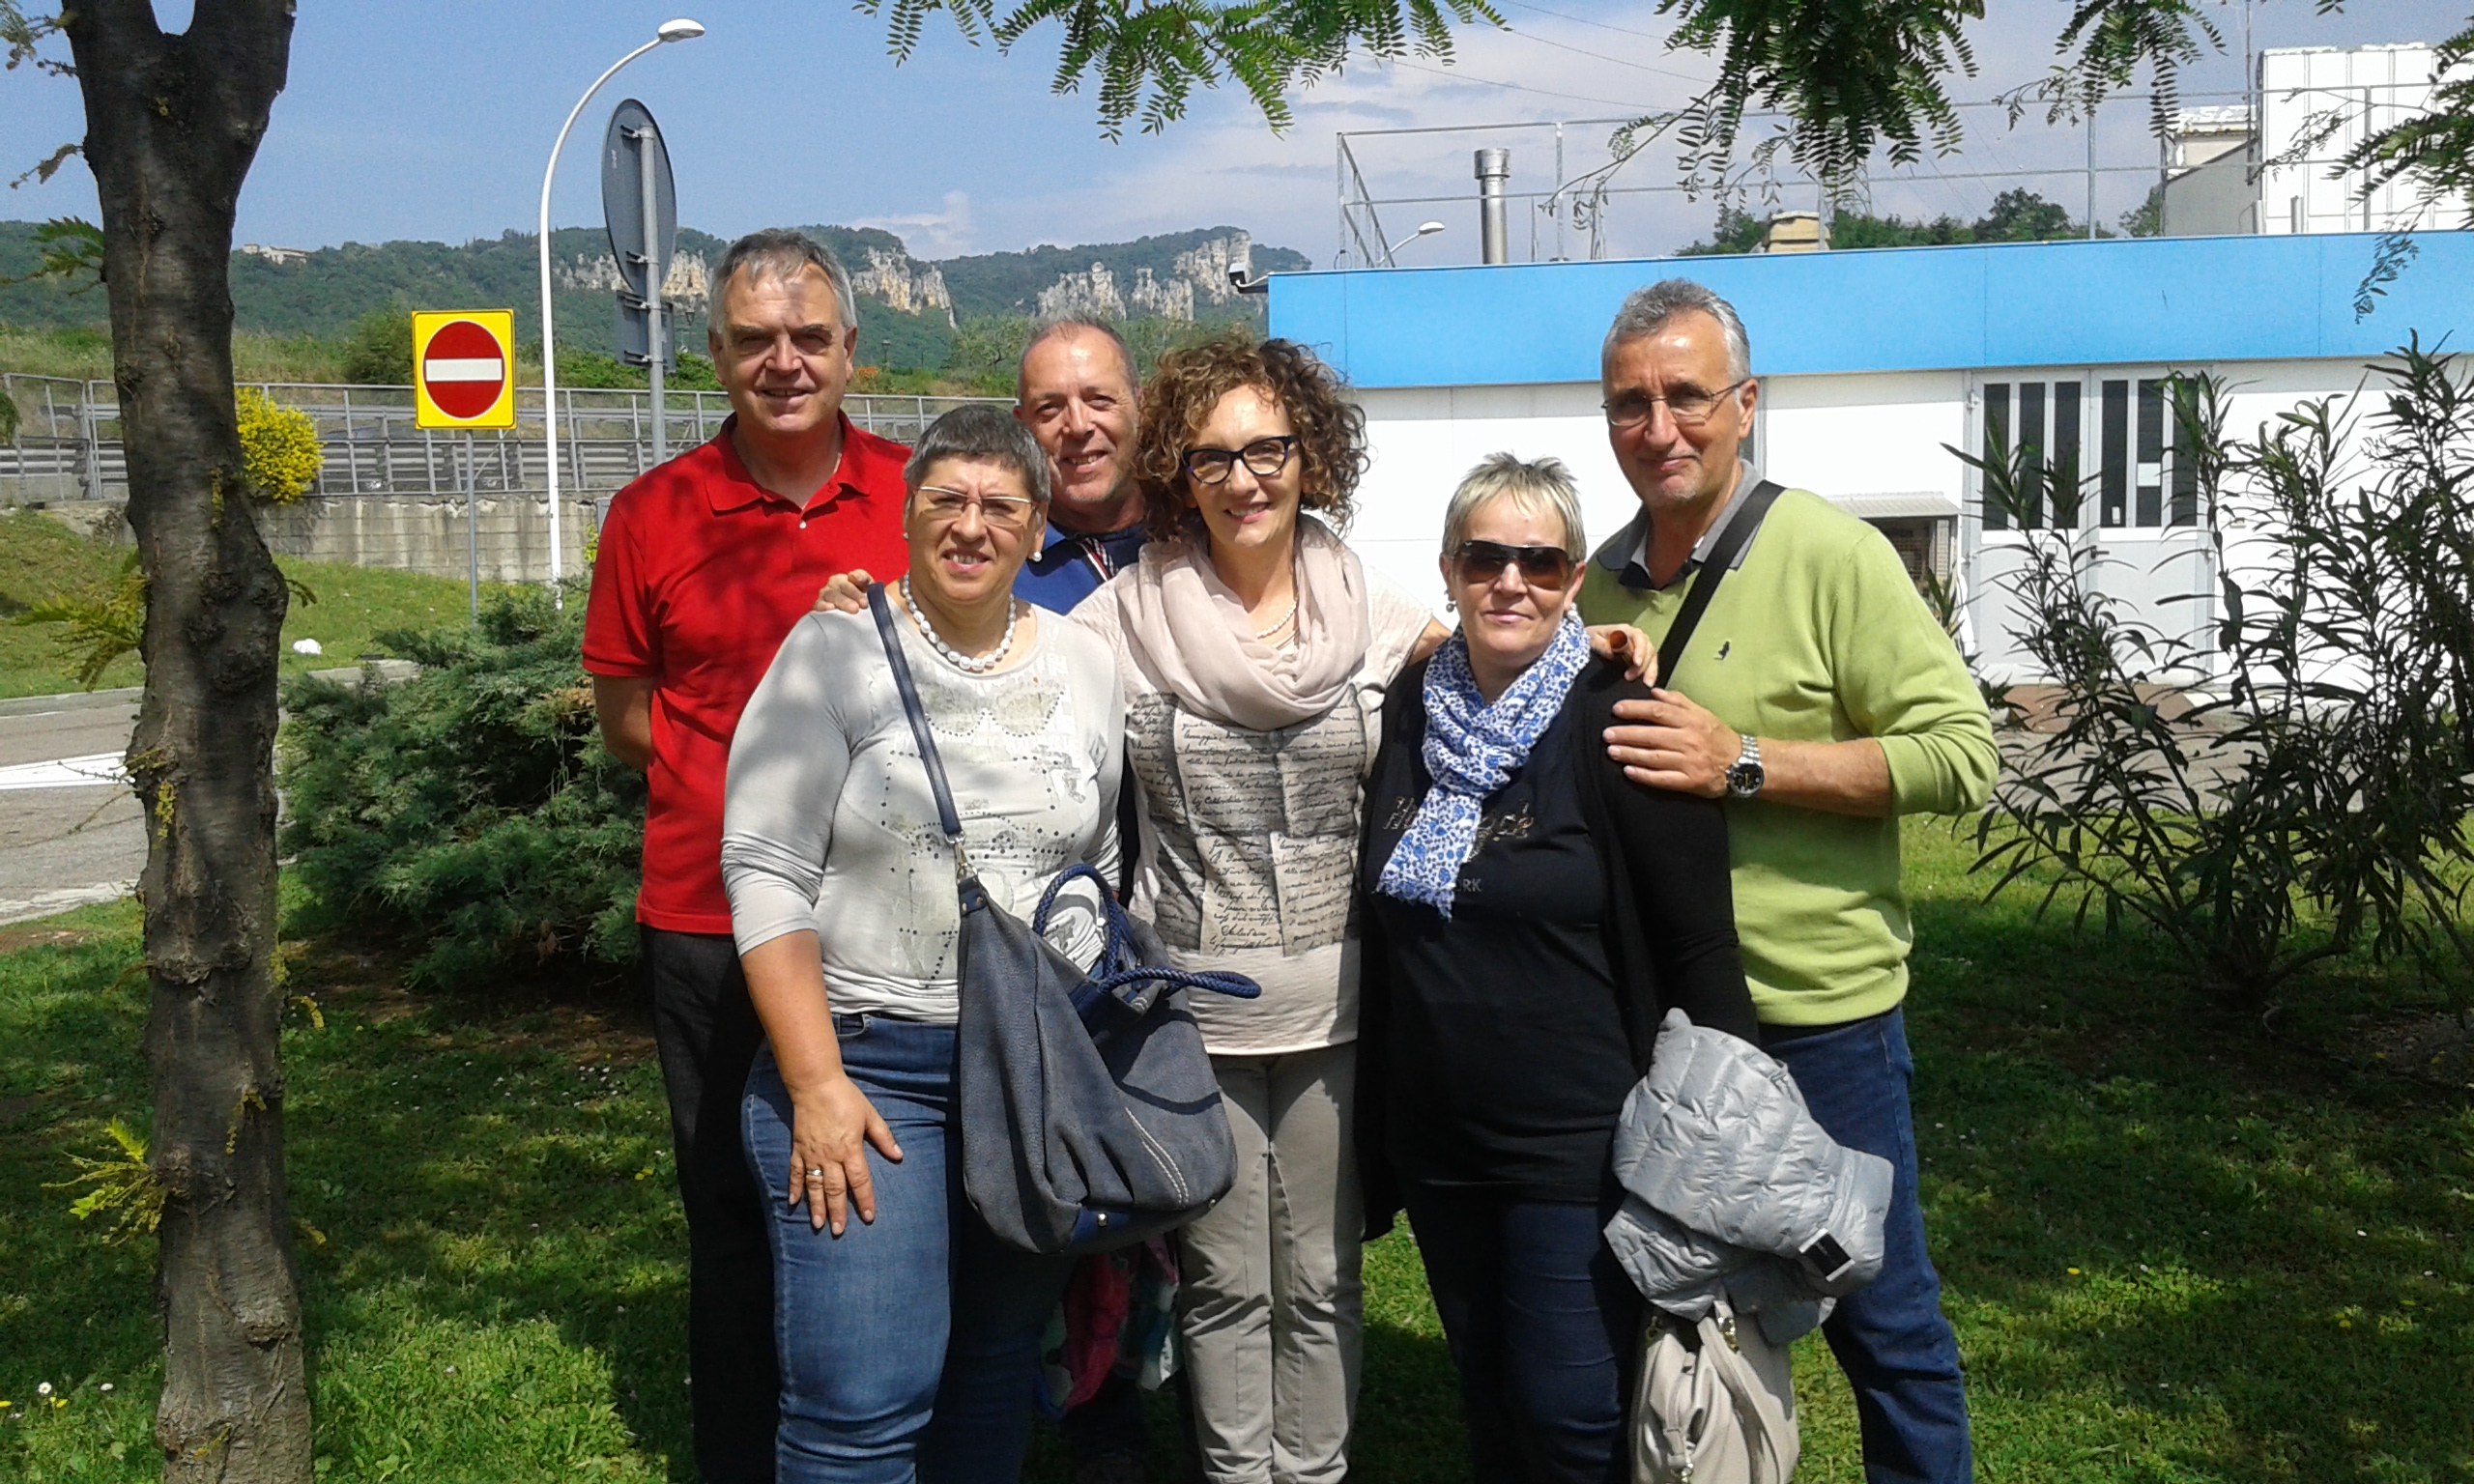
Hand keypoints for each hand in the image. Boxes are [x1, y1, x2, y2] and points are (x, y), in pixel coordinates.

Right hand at [786, 1074, 902, 1235]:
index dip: (865, 1199)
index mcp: (850, 1149)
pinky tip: (793, 1203)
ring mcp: (812, 1154)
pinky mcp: (798, 1149)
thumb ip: (883, 1137)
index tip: (868, 1217)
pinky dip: (794, 1188)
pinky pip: (795, 1172)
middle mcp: (830, 1156)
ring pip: (814, 1186)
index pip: (859, 1180)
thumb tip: (899, 1156)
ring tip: (818, 1225)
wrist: (815, 1085)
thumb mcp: (870, 1115)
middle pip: (835, 1189)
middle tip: (839, 1231)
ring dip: (816, 1206)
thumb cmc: (846, 1098)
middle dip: (838, 1211)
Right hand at [814, 569, 873, 612]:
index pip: (858, 575)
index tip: (867, 586)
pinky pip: (818, 604)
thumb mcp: (870, 599)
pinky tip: (830, 609)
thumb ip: (874, 591)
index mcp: (852, 579)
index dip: (861, 578)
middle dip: (854, 594)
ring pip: (832, 594)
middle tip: (863, 605)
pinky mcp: (818, 605)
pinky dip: (823, 605)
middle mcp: (837, 583)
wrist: (846, 622)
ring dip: (842, 601)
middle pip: (844, 585)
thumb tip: (873, 585)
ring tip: (852, 609)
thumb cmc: (859, 608)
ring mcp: (826, 594)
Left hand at [1583, 624, 1658, 684]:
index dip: (1640, 650)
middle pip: (1648, 648)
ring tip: (1645, 684)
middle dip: (1643, 664)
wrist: (1587, 642)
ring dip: (1650, 670)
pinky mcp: (1639, 657)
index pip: (1638, 637)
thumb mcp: (1591, 640)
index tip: (1636, 663)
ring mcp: (1638, 646)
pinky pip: (1650, 664)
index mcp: (1623, 630)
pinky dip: (1651, 674)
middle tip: (1630, 678)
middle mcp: (1634, 637)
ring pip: (1651, 656)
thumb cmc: (1589, 639)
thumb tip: (1614, 652)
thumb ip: (1603, 645)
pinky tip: (1647, 684)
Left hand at [1604, 691, 1738, 797]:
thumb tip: (1654, 691)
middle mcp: (1688, 740)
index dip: (1635, 709)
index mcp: (1691, 721)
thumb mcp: (1702, 713)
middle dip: (1626, 734)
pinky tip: (1628, 772)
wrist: (1743, 764)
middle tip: (1606, 734)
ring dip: (1630, 754)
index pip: (1658, 711)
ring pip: (1654, 757)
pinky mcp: (1690, 782)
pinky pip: (1662, 779)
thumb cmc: (1718, 737)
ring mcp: (1689, 762)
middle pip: (1652, 735)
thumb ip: (1678, 702)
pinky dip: (1644, 776)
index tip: (1616, 710)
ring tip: (1611, 751)